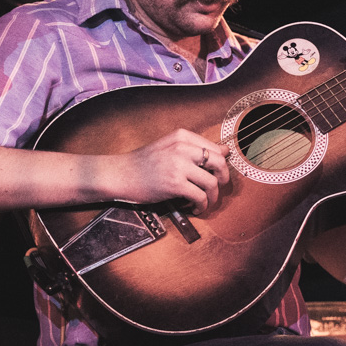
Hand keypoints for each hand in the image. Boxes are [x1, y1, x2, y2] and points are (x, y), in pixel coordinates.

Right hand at [109, 129, 229, 213]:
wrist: (121, 174)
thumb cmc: (144, 163)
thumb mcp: (169, 147)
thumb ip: (194, 148)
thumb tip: (225, 151)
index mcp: (181, 137)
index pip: (215, 148)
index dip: (221, 164)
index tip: (217, 174)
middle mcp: (182, 148)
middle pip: (219, 163)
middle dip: (223, 178)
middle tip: (217, 188)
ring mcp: (178, 166)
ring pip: (212, 182)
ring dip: (213, 196)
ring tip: (206, 202)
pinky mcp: (174, 184)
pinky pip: (200, 196)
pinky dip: (202, 205)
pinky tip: (196, 208)